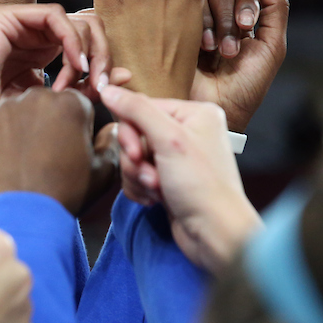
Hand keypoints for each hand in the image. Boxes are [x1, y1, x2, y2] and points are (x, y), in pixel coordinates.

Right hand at [0, 3, 113, 144]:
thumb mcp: (51, 104)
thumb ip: (85, 87)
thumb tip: (125, 74)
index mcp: (43, 50)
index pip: (89, 41)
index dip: (104, 63)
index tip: (107, 94)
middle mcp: (34, 32)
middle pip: (91, 26)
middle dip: (103, 54)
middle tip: (101, 84)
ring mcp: (21, 21)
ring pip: (79, 19)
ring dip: (89, 52)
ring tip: (81, 83)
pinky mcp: (9, 15)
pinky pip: (57, 16)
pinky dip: (72, 41)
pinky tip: (73, 68)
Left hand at [0, 86, 100, 214]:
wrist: (22, 216)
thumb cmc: (65, 194)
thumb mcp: (102, 173)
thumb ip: (110, 145)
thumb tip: (112, 130)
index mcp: (71, 103)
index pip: (75, 106)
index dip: (75, 129)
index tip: (69, 151)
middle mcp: (38, 96)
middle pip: (44, 105)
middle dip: (46, 124)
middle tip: (45, 157)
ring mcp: (6, 107)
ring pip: (17, 113)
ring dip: (21, 130)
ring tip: (23, 162)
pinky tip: (3, 162)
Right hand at [98, 87, 261, 272]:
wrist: (214, 233)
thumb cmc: (200, 185)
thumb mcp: (169, 140)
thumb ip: (137, 110)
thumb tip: (108, 89)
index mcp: (195, 113)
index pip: (142, 108)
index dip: (131, 133)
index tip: (136, 155)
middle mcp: (188, 131)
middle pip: (135, 133)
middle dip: (136, 160)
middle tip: (151, 176)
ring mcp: (178, 158)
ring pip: (133, 157)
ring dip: (138, 177)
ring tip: (157, 190)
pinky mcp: (169, 180)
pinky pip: (138, 176)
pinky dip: (141, 188)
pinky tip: (156, 200)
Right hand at [192, 0, 289, 131]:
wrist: (217, 111)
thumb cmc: (246, 87)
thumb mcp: (272, 48)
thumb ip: (276, 8)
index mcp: (242, 19)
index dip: (248, 0)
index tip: (248, 25)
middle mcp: (218, 17)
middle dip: (230, 15)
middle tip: (231, 47)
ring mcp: (194, 23)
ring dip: (214, 22)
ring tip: (216, 51)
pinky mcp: (174, 31)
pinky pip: (181, 10)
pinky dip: (196, 24)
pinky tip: (201, 48)